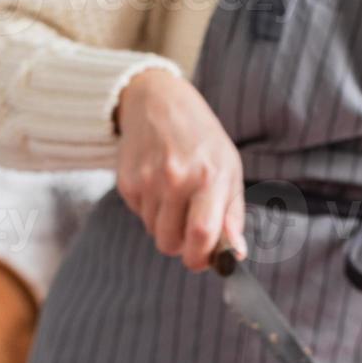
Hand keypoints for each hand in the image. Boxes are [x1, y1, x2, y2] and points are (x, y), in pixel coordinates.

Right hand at [115, 68, 245, 270]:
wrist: (158, 102)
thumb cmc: (202, 140)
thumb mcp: (229, 170)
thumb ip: (232, 216)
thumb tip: (235, 255)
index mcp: (209, 176)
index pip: (202, 234)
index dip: (201, 258)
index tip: (203, 260)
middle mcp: (176, 178)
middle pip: (171, 243)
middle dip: (181, 247)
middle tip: (190, 230)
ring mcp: (148, 180)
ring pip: (154, 233)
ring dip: (166, 226)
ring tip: (175, 197)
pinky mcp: (127, 182)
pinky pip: (139, 217)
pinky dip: (150, 210)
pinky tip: (158, 186)